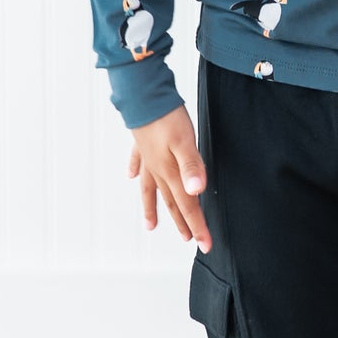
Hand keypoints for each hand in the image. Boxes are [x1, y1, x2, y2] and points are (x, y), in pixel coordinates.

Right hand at [127, 104, 212, 252]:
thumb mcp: (184, 141)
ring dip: (152, 208)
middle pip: (172, 201)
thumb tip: (196, 191)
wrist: (143, 93)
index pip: (188, 205)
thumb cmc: (165, 116)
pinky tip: (132, 176)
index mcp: (170, 172)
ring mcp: (148, 157)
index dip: (198, 226)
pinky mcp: (142, 143)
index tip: (205, 244)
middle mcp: (157, 169)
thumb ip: (192, 166)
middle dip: (182, 222)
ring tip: (151, 225)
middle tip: (189, 240)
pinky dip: (135, 171)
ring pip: (152, 189)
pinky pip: (138, 163)